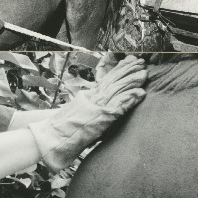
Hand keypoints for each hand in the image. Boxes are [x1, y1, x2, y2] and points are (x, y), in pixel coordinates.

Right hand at [28, 56, 146, 171]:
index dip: (119, 69)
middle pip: (113, 81)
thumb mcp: (78, 111)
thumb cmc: (64, 129)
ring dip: (132, 81)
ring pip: (118, 90)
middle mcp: (93, 98)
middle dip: (128, 70)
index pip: (106, 79)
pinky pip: (118, 107)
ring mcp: (97, 107)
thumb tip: (99, 100)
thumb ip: (90, 104)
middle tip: (141, 62)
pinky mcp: (100, 119)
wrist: (52, 136)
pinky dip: (130, 99)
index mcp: (89, 96)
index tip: (129, 61)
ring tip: (144, 74)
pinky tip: (140, 93)